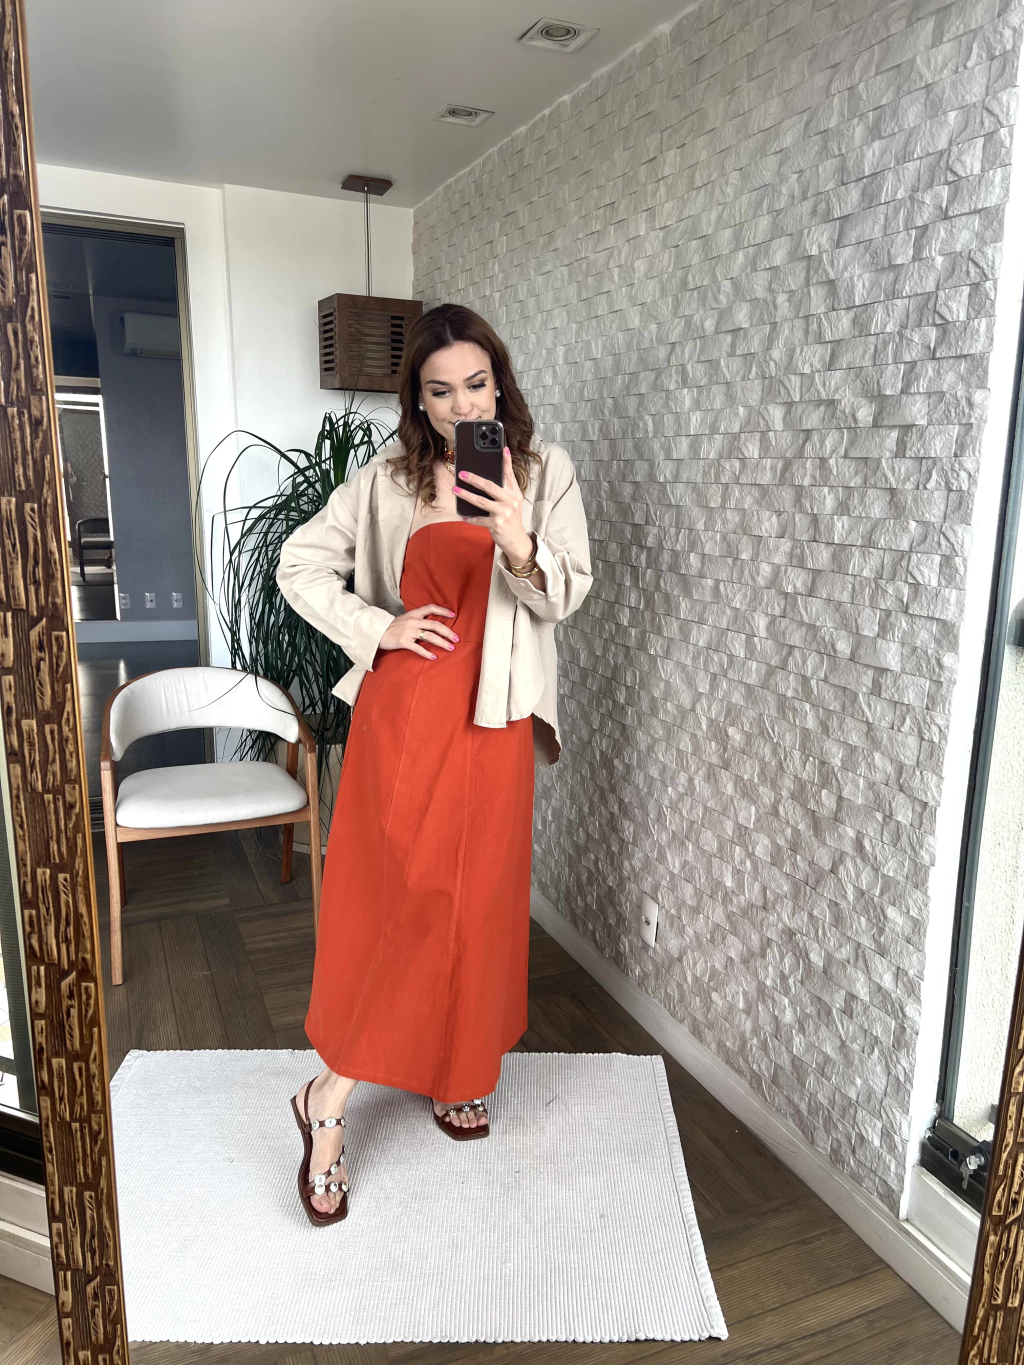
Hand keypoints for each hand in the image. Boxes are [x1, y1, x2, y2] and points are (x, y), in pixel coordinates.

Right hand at [378, 604, 458, 659]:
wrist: (377, 632)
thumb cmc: (394, 627)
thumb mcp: (406, 618)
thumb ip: (419, 619)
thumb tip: (434, 624)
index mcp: (414, 614)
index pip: (430, 608)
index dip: (443, 610)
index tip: (453, 615)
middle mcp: (412, 621)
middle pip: (434, 624)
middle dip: (448, 632)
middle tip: (457, 639)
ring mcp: (408, 631)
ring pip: (429, 636)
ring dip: (442, 642)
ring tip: (451, 648)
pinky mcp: (403, 642)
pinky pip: (418, 648)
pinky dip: (427, 653)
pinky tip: (434, 657)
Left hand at [456, 446, 533, 566]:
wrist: (517, 541)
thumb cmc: (511, 519)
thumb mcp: (512, 502)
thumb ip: (503, 490)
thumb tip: (484, 479)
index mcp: (514, 493)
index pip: (509, 474)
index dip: (506, 461)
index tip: (503, 448)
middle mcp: (511, 501)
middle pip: (490, 486)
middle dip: (474, 479)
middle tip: (461, 473)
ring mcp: (504, 512)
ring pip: (480, 501)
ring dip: (465, 494)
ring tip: (455, 489)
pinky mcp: (497, 524)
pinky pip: (478, 519)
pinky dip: (469, 518)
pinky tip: (462, 515)